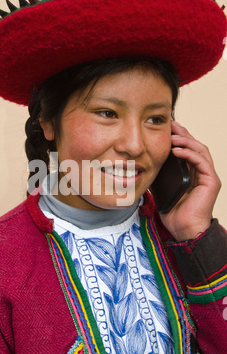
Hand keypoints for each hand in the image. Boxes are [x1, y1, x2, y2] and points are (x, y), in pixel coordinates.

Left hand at [159, 121, 220, 241]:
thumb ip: (158, 174)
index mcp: (192, 172)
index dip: (178, 137)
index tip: (166, 128)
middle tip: (171, 124)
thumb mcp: (161, 187)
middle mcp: (202, 171)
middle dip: (183, 134)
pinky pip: (202, 162)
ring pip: (200, 150)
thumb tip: (142, 163)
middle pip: (195, 146)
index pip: (187, 149)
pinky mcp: (211, 181)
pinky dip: (190, 154)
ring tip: (173, 136)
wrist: (184, 229)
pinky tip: (177, 150)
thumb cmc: (173, 212)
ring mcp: (208, 176)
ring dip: (186, 141)